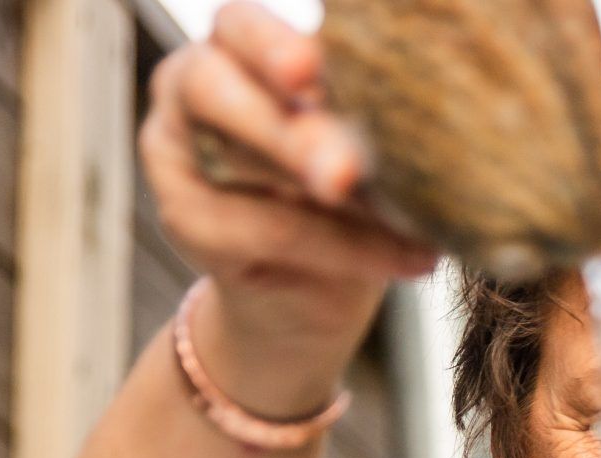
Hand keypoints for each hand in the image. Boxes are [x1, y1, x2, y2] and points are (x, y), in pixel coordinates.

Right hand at [137, 4, 438, 411]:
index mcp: (234, 44)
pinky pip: (265, 232)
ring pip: (238, 166)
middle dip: (287, 131)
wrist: (310, 286)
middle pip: (215, 90)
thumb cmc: (344, 185)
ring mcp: (172, 153)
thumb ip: (361, 107)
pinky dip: (344, 248)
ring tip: (403, 222)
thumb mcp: (358, 132)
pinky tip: (410, 259)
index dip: (271, 46)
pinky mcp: (184, 220)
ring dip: (325, 198)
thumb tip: (427, 104)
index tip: (310, 70)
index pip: (240, 27)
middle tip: (344, 171)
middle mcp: (188, 85)